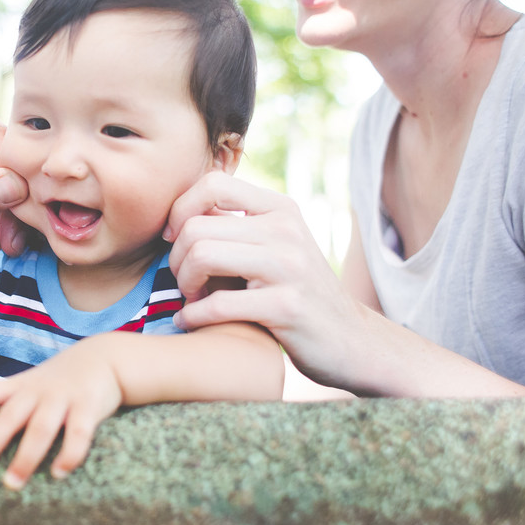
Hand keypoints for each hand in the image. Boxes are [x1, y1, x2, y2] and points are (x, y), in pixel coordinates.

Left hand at [0, 102, 30, 280]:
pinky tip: (14, 223)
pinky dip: (23, 198)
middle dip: (20, 188)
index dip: (15, 171)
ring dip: (24, 197)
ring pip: (24, 160)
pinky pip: (24, 170)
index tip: (21, 210)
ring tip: (13, 232)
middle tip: (17, 230)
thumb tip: (16, 185)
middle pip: (14, 146)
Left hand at [0, 344, 121, 488]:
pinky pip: (78, 435)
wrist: (105, 359)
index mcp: (21, 386)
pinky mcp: (89, 408)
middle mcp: (38, 392)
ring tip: (12, 483)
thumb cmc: (58, 378)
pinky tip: (58, 473)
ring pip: (40, 429)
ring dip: (26, 458)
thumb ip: (0, 394)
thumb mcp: (29, 381)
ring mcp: (63, 399)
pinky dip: (68, 455)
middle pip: (10, 417)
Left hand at [163, 171, 362, 388]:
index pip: (213, 184)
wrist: (351, 340)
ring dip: (184, 284)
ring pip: (202, 256)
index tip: (174, 239)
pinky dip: (192, 315)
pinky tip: (189, 321)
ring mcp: (289, 267)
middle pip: (197, 228)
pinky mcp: (286, 307)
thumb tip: (177, 215)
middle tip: (184, 281)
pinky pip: (217, 303)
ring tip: (191, 299)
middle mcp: (286, 230)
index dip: (180, 210)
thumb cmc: (295, 293)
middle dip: (176, 259)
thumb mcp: (274, 247)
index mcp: (280, 209)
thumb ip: (234, 227)